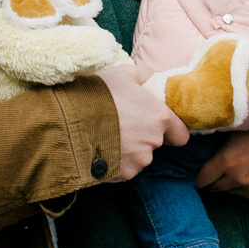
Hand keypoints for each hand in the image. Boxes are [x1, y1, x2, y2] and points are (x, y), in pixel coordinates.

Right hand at [95, 60, 186, 178]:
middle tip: (121, 124)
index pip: (180, 134)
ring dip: (129, 150)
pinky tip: (100, 148)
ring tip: (107, 135)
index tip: (156, 126)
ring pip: (139, 157)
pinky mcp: (122, 174)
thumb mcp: (123, 73)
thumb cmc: (98, 93)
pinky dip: (115, 161)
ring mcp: (138, 160)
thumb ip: (144, 76)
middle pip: (155, 143)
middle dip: (143, 137)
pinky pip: (124, 168)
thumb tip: (152, 77)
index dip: (170, 130)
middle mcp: (153, 141)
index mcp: (159, 116)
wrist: (68, 120)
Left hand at [195, 129, 248, 196]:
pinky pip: (242, 194)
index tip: (194, 177)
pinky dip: (238, 188)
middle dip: (208, 184)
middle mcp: (236, 177)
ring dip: (223, 186)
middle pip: (213, 188)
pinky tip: (239, 178)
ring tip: (221, 178)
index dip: (197, 179)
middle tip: (204, 180)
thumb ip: (217, 149)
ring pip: (228, 192)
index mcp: (226, 161)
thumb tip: (198, 152)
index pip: (202, 178)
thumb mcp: (234, 135)